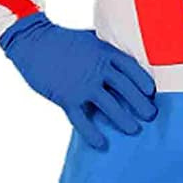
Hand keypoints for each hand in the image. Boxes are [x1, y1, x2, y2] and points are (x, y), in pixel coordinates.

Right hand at [0, 12, 157, 148]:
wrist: (31, 42)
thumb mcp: (89, 38)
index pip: (131, 68)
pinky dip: (92, 133)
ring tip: (134, 130)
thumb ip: (105, 49)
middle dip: (141, 104)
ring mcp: (82, 85)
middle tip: (151, 115)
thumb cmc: (60, 39)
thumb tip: (120, 57)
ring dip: (124, 120)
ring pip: (110, 106)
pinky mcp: (67, 98)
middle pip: (126, 89)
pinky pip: (82, 120)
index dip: (143, 80)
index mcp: (104, 52)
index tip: (151, 92)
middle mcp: (97, 69)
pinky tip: (101, 144)